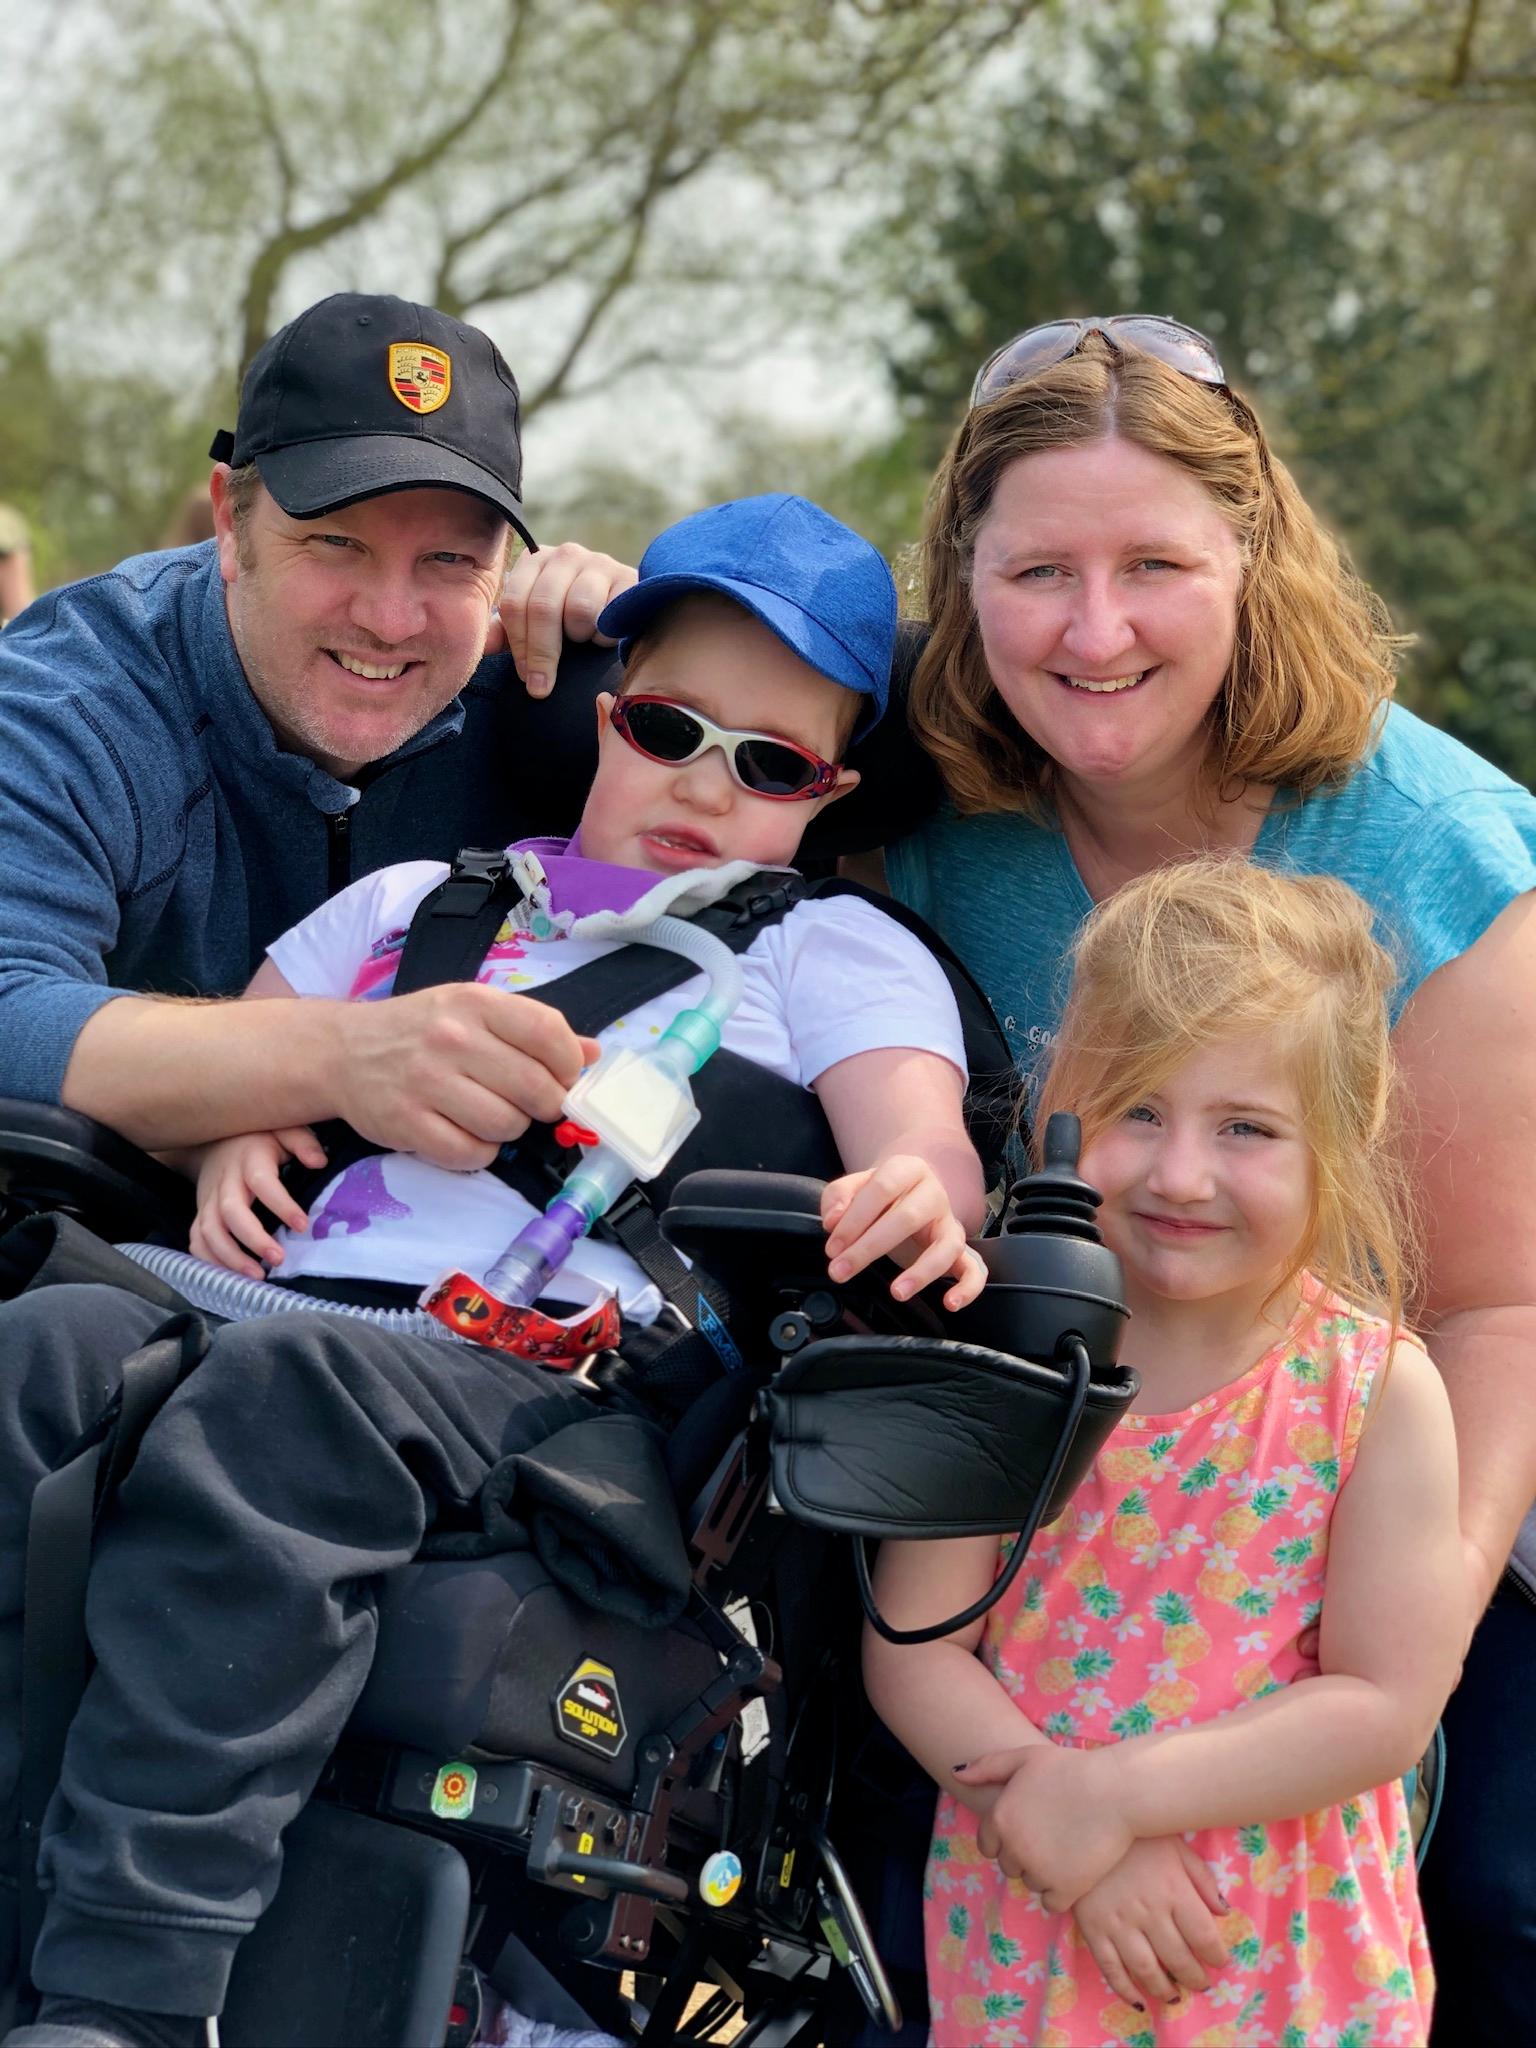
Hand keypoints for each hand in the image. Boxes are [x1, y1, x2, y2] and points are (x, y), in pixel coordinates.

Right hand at [191, 1126, 327, 1277]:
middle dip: (253, 1239)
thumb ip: (303, 1143)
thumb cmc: (261, 1138)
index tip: (302, 1225)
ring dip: (230, 1257)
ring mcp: (208, 1198)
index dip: (281, 1204)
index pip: (262, 1182)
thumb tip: (319, 1162)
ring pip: (209, 1231)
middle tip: (278, 1260)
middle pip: (230, 1212)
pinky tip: (231, 1276)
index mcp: (249, 1158)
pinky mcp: (201, 1213)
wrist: (218, 1139)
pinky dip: (209, 1260)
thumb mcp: (285, 1129)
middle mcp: (225, 1181)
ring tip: (257, 1276)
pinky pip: (197, 1240)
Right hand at [334, 984, 598, 1170]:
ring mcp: (426, 1082)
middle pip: (536, 1088)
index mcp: (475, 1003)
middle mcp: (452, 1039)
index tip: (564, 1077)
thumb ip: (533, 1029)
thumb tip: (593, 1054)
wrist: (342, 1051)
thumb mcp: (475, 1011)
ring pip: (507, 1126)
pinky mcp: (406, 1124)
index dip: (569, 1065)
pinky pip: (471, 1155)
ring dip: (510, 1130)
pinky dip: (479, 1153)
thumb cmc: (420, 1030)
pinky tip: (467, 1134)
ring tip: (491, 1114)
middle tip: (530, 1103)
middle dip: (545, 1105)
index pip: (549, 1034)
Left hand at [487, 541, 636, 693]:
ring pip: (579, 609)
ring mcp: (598, 562)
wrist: (623, 612)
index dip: (518, 645)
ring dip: (579, 636)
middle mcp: (565, 554)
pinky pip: (610, 615)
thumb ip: (506, 633)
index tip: (525, 676)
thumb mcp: (533, 625)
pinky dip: (605, 635)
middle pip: (543, 607)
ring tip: (583, 639)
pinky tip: (604, 635)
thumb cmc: (570, 621)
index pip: (514, 603)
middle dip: (541, 653)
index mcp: (534, 561)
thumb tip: (482, 646)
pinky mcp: (628, 578)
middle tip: (542, 687)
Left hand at [822, 1156, 984, 1309]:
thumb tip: (833, 1221)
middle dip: (869, 1248)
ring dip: (922, 1272)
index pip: (881, 1189)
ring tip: (897, 1292)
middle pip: (907, 1218)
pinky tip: (950, 1303)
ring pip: (946, 1245)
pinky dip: (968, 1287)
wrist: (907, 1191)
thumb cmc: (878, 1194)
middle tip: (841, 1271)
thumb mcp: (854, 1186)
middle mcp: (933, 1193)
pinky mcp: (960, 1249)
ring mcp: (950, 1221)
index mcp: (906, 1169)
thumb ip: (838, 1197)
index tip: (832, 1247)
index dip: (853, 1219)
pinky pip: (975, 1268)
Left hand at [956, 1743, 1133, 1910]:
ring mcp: (1038, 1871)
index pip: (988, 1845)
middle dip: (1026, 1855)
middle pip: (1010, 1866)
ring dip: (1045, 1873)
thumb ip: (987, 1766)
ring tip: (1068, 1847)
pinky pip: (1052, 1903)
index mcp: (1000, 1818)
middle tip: (1053, 1835)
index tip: (1031, 1828)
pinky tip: (1077, 1868)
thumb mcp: (1025, 1757)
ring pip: (1031, 1884)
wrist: (1116, 1791)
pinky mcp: (1065, 1889)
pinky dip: (1063, 1891)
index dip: (1007, 1838)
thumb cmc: (1072, 1769)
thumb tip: (956, 1773)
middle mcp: (1013, 1848)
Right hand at [1072, 1837, 1229, 2011]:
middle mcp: (1149, 1912)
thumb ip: (1202, 1879)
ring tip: (1174, 1995)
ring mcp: (1119, 1923)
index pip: (1204, 1936)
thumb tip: (1224, 1913)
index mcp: (1173, 1889)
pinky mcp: (1093, 1930)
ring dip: (1164, 1990)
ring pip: (1146, 1971)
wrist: (1086, 1823)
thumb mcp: (1176, 1846)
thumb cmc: (1137, 1836)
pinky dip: (1125, 1991)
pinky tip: (1138, 2000)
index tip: (1219, 1962)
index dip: (1216, 1956)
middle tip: (1200, 1984)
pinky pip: (1111, 1969)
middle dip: (1195, 1978)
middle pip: (1178, 1959)